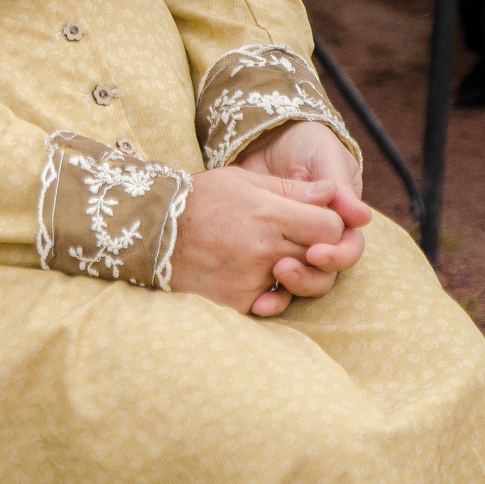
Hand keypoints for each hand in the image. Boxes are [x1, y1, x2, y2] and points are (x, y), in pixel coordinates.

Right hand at [170, 164, 370, 318]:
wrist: (151, 231)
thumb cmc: (200, 199)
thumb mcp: (243, 181)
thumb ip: (291, 188)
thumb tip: (333, 192)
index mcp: (269, 214)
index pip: (330, 228)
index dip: (329, 225)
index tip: (313, 222)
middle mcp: (265, 249)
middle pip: (320, 258)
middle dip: (315, 249)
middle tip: (292, 240)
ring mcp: (252, 279)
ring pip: (299, 283)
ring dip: (293, 272)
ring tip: (270, 258)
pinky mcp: (238, 302)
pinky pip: (271, 302)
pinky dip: (267, 292)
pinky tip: (248, 274)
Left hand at [236, 121, 370, 300]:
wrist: (265, 140)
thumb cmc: (304, 145)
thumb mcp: (322, 156)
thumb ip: (339, 184)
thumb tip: (362, 217)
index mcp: (342, 220)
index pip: (349, 247)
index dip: (337, 255)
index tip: (316, 252)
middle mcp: (322, 240)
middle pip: (327, 273)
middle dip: (310, 276)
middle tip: (284, 269)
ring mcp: (295, 249)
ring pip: (303, 280)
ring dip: (291, 285)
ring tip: (272, 274)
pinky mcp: (267, 253)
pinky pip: (271, 282)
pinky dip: (266, 294)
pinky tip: (256, 300)